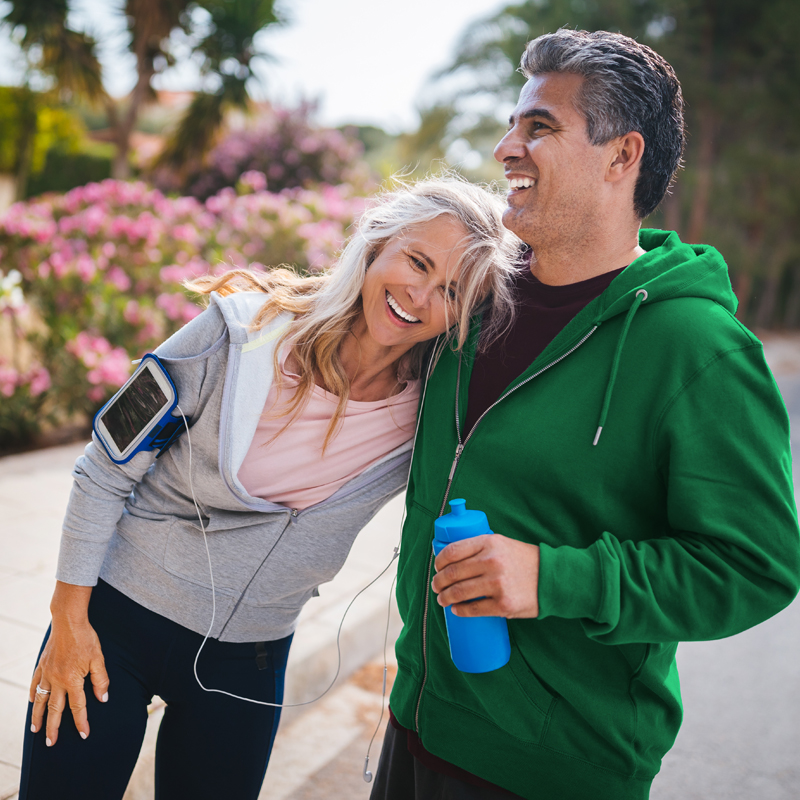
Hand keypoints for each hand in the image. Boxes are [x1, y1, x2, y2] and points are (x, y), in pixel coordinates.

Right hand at [29, 618, 108, 746]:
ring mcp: (46, 673)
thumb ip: (101, 680)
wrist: (68, 621)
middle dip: (53, 728)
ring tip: (35, 730)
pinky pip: (34, 684)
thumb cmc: (86, 638)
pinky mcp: (41, 666)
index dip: (81, 721)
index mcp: (72, 680)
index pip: (78, 706)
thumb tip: (102, 698)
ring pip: (40, 700)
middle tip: (51, 743)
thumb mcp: (99, 658)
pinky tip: (32, 703)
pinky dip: (32, 695)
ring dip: (38, 716)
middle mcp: (57, 680)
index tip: (84, 734)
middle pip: (55, 709)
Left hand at [431, 534, 539, 617]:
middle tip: (436, 587)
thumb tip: (452, 559)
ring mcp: (497, 584)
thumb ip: (481, 548)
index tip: (436, 568)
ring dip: (445, 598)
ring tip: (442, 599)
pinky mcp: (503, 604)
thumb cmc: (525, 560)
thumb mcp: (502, 543)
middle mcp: (491, 561)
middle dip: (438, 582)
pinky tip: (456, 610)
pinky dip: (460, 611)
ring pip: (459, 592)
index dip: (439, 562)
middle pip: (452, 573)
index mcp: (489, 543)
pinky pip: (473, 609)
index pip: (453, 551)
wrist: (553, 578)